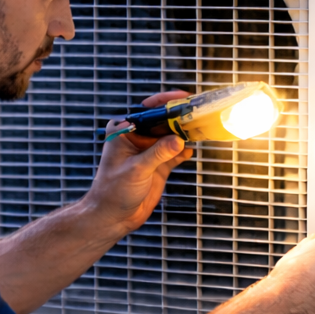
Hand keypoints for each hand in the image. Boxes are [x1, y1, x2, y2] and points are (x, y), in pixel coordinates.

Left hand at [84, 91, 193, 236]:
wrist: (113, 216)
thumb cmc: (113, 191)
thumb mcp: (136, 169)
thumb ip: (157, 154)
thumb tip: (178, 140)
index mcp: (124, 131)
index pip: (148, 111)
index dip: (166, 102)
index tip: (183, 97)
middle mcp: (137, 138)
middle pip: (163, 121)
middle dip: (180, 117)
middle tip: (199, 112)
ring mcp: (149, 151)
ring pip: (171, 136)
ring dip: (185, 133)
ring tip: (201, 127)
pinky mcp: (159, 165)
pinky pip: (175, 153)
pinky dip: (184, 151)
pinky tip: (192, 149)